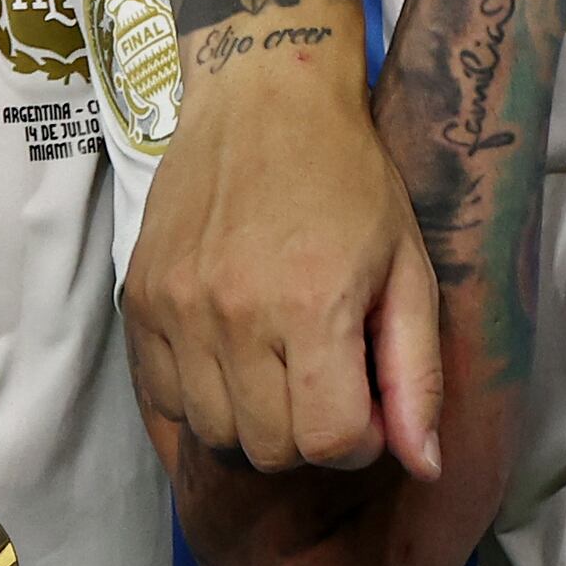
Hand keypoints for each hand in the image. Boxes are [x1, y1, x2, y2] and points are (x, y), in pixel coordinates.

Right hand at [125, 37, 442, 482]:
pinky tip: (233, 354)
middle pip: (269, 449)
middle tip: (326, 379)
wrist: (263, 98)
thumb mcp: (409, 265)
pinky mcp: (139, 302)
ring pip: (215, 434)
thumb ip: (418, 372)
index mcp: (312, 304)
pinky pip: (165, 401)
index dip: (361, 439)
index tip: (368, 402)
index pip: (330, 441)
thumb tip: (426, 467)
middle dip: (309, 433)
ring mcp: (177, 310)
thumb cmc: (351, 178)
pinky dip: (202, 398)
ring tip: (280, 362)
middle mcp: (234, 314)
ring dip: (255, 419)